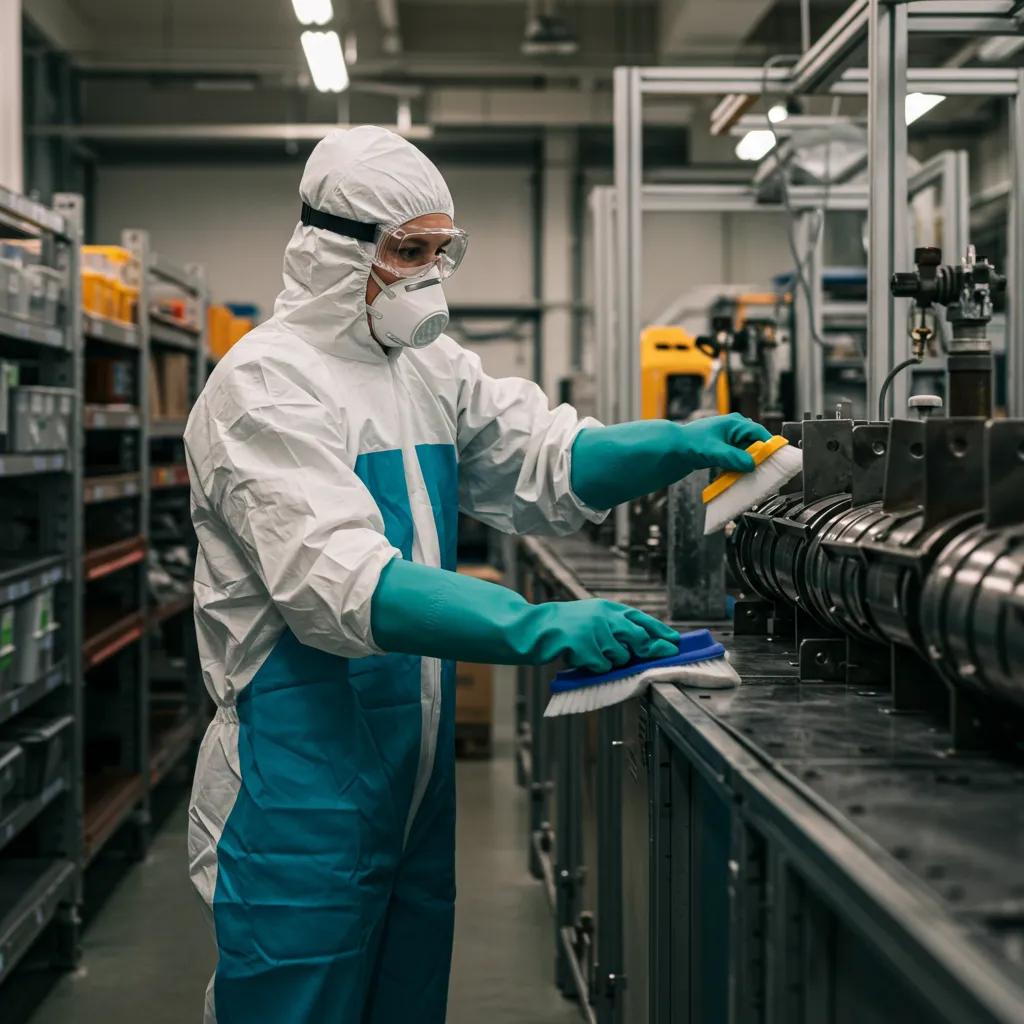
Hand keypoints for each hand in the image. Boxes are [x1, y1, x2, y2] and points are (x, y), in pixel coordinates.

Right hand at [536, 599, 678, 672]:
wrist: (535, 627)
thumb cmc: (564, 625)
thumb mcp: (592, 617)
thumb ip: (615, 626)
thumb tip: (645, 643)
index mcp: (607, 608)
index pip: (640, 618)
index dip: (660, 631)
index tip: (674, 641)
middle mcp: (603, 616)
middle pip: (637, 637)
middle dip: (650, 649)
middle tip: (661, 655)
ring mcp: (594, 631)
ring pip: (620, 656)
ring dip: (611, 660)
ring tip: (593, 653)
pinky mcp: (585, 646)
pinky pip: (602, 666)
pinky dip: (595, 666)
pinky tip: (581, 658)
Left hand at [674, 413, 771, 473]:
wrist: (673, 449)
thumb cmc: (690, 443)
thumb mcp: (714, 451)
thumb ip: (734, 458)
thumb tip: (751, 464)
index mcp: (735, 423)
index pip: (761, 434)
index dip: (770, 447)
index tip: (777, 460)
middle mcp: (735, 429)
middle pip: (756, 444)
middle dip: (759, 458)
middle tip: (764, 472)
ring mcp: (730, 439)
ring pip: (747, 453)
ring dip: (748, 464)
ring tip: (750, 476)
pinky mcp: (725, 450)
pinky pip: (738, 459)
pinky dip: (739, 467)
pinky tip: (737, 476)